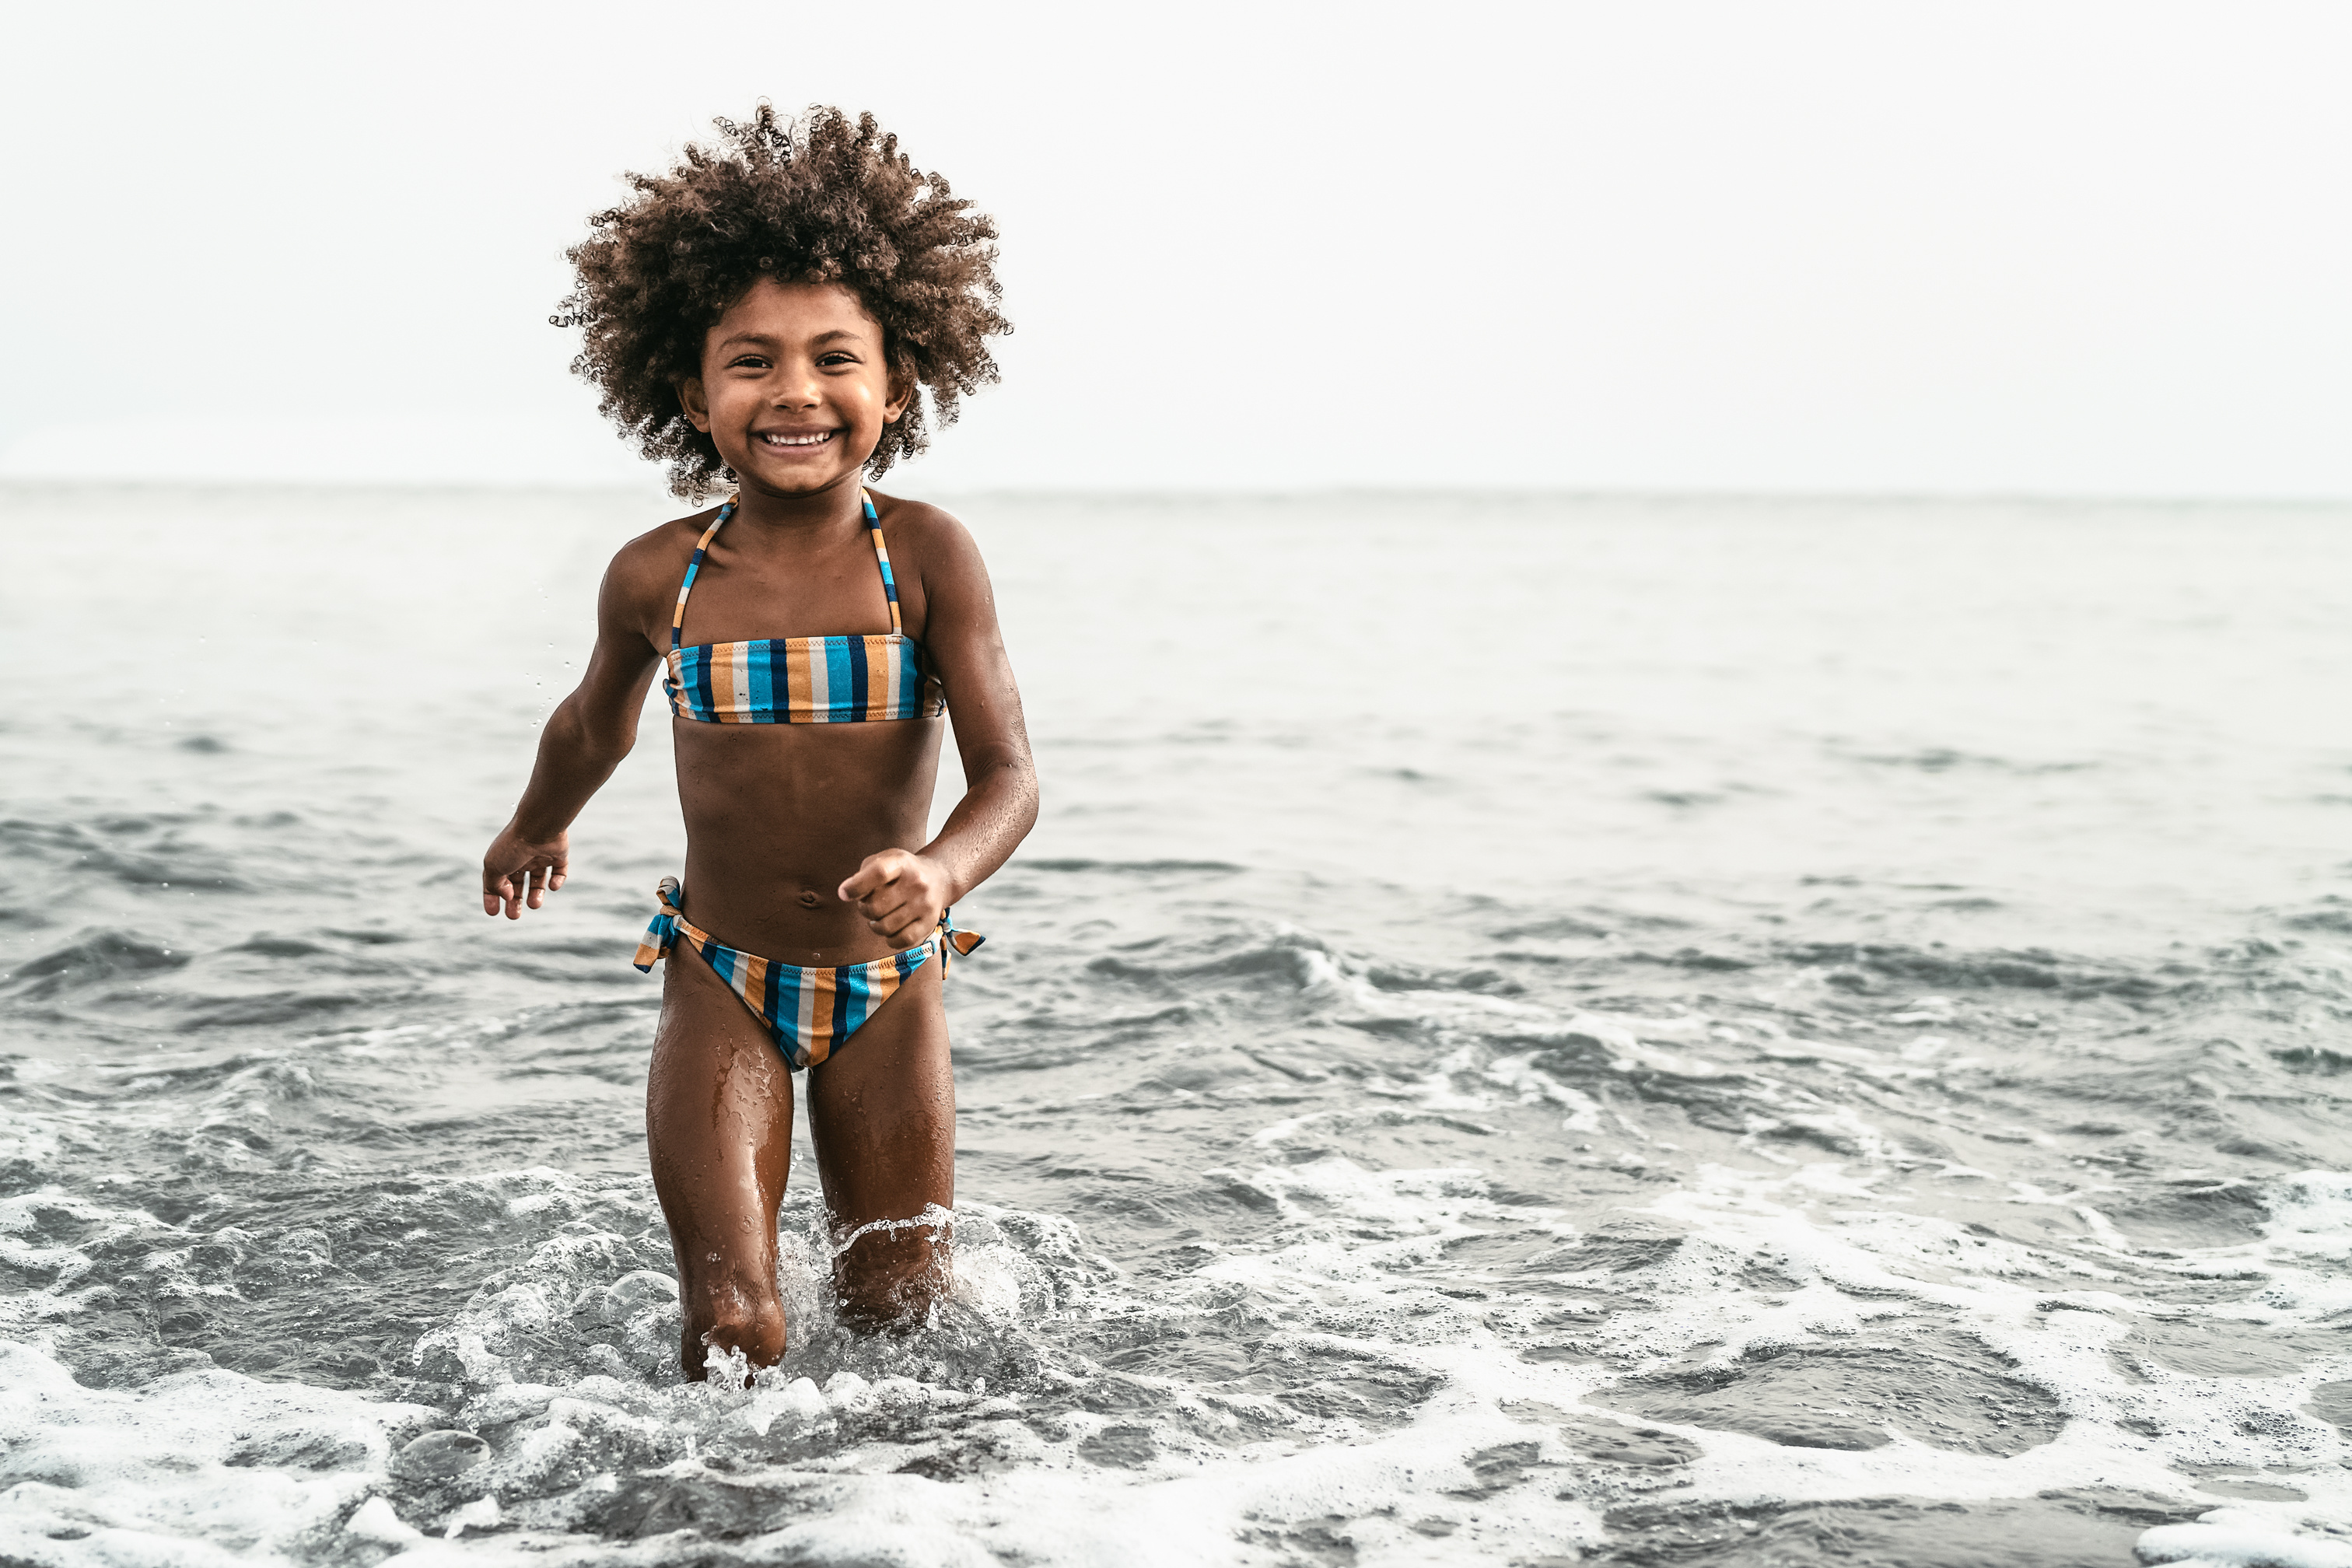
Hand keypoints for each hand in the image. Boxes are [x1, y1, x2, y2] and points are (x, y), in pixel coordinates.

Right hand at [482, 824, 568, 918]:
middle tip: (513, 917)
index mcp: (502, 859)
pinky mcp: (558, 855)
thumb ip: (494, 885)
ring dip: (535, 895)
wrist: (538, 827)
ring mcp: (540, 857)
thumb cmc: (512, 846)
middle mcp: (520, 858)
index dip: (492, 898)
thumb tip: (507, 897)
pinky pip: (559, 872)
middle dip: (515, 902)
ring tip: (534, 905)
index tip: (493, 913)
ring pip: (538, 881)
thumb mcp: (494, 867)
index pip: (495, 882)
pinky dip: (557, 882)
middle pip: (517, 885)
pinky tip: (552, 886)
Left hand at [838, 849, 952, 949]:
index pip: (878, 873)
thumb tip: (845, 894)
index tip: (844, 893)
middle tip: (868, 905)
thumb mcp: (885, 860)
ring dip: (875, 925)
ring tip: (879, 917)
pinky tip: (890, 929)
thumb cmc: (903, 871)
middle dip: (864, 909)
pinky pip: (900, 940)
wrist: (940, 878)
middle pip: (876, 906)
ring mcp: (925, 904)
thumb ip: (863, 874)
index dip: (856, 886)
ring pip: (885, 926)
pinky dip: (889, 939)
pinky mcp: (929, 923)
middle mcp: (917, 883)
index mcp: (902, 863)